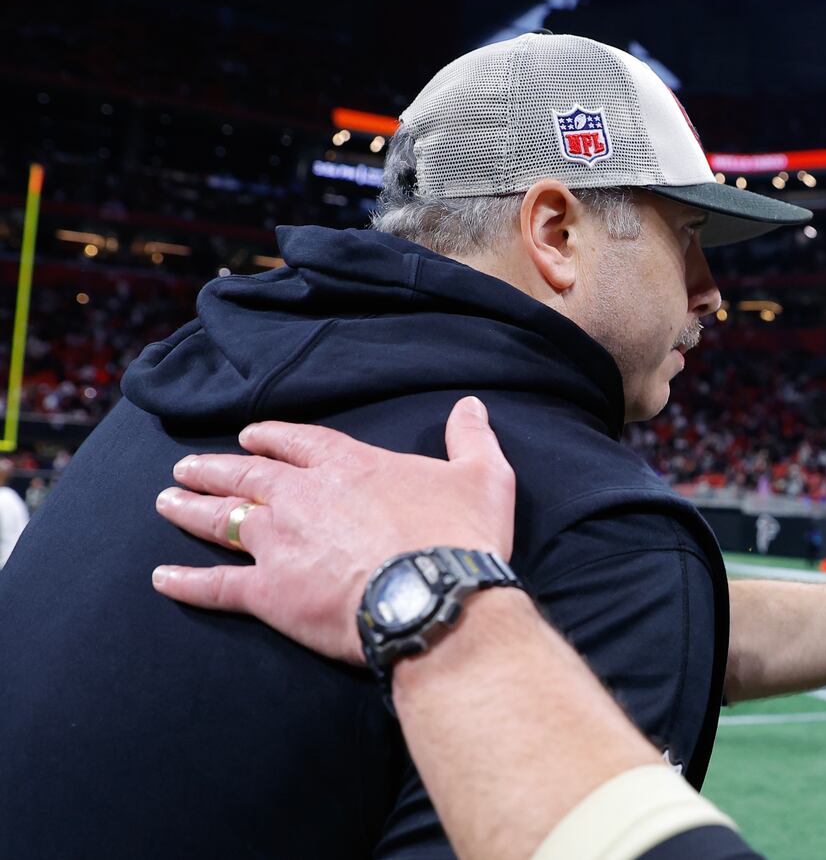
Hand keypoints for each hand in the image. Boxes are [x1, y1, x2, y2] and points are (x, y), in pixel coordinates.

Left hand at [150, 396, 516, 664]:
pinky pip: (215, 586)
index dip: (272, 437)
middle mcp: (303, 495)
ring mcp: (279, 543)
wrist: (436, 598)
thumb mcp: (483, 477)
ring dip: (191, 509)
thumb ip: (472, 439)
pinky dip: (185, 582)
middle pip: (247, 474)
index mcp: (350, 465)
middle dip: (215, 468)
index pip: (298, 441)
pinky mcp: (268, 593)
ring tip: (166, 502)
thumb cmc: (461, 537)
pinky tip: (161, 578)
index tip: (251, 436)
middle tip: (187, 467)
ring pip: (221, 519)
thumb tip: (472, 408)